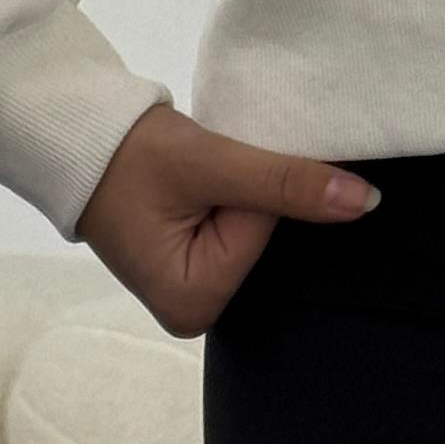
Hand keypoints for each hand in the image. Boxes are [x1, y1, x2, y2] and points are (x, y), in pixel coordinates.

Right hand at [74, 102, 379, 337]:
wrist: (79, 134)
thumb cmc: (130, 154)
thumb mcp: (209, 163)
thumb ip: (287, 182)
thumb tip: (366, 202)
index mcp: (194, 303)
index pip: (264, 234)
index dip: (251, 189)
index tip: (214, 168)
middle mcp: (195, 309)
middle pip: (264, 242)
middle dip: (252, 197)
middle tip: (210, 168)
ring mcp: (193, 288)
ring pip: (255, 232)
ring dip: (244, 194)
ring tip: (203, 173)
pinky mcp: (193, 263)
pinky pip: (238, 231)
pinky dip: (233, 199)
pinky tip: (205, 182)